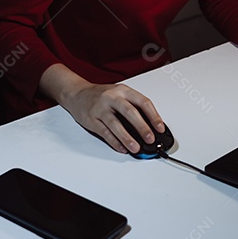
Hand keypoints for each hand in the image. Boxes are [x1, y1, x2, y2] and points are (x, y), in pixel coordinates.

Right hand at [40, 64, 164, 153]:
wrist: (77, 93)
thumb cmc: (101, 95)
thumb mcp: (119, 93)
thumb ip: (133, 106)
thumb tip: (150, 126)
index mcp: (123, 90)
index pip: (142, 102)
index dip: (153, 116)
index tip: (160, 128)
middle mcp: (112, 97)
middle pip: (130, 112)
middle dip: (142, 127)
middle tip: (150, 139)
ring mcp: (100, 108)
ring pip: (116, 124)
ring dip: (127, 138)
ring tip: (136, 148)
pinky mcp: (91, 119)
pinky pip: (105, 132)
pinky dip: (114, 142)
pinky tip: (122, 148)